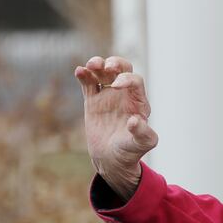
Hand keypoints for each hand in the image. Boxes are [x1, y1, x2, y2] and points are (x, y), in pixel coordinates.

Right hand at [74, 56, 157, 199]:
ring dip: (98, 65)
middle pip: (122, 69)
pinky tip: (79, 71)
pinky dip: (84, 75)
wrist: (112, 159)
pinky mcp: (93, 101)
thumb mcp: (141, 144)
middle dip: (116, 63)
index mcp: (138, 101)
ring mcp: (108, 96)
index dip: (127, 79)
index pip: (135, 81)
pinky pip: (88, 84)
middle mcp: (125, 94)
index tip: (116, 86)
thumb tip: (134, 120)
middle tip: (107, 67)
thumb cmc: (131, 151)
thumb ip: (142, 133)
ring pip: (103, 73)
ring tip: (91, 65)